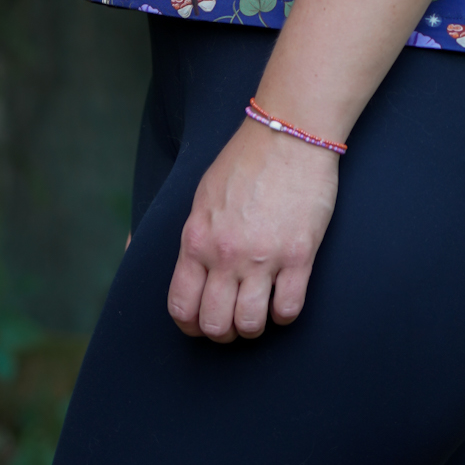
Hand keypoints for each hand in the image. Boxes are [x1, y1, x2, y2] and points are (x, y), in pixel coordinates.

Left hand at [167, 119, 338, 340]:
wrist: (288, 133)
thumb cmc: (245, 161)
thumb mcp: (202, 197)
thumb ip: (192, 236)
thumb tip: (165, 259)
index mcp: (196, 239)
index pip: (181, 305)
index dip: (191, 325)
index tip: (202, 322)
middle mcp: (225, 254)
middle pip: (215, 323)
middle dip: (223, 332)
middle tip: (234, 320)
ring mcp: (263, 257)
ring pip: (250, 324)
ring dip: (254, 326)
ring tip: (260, 311)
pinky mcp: (298, 255)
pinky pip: (288, 309)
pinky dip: (284, 313)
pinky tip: (284, 298)